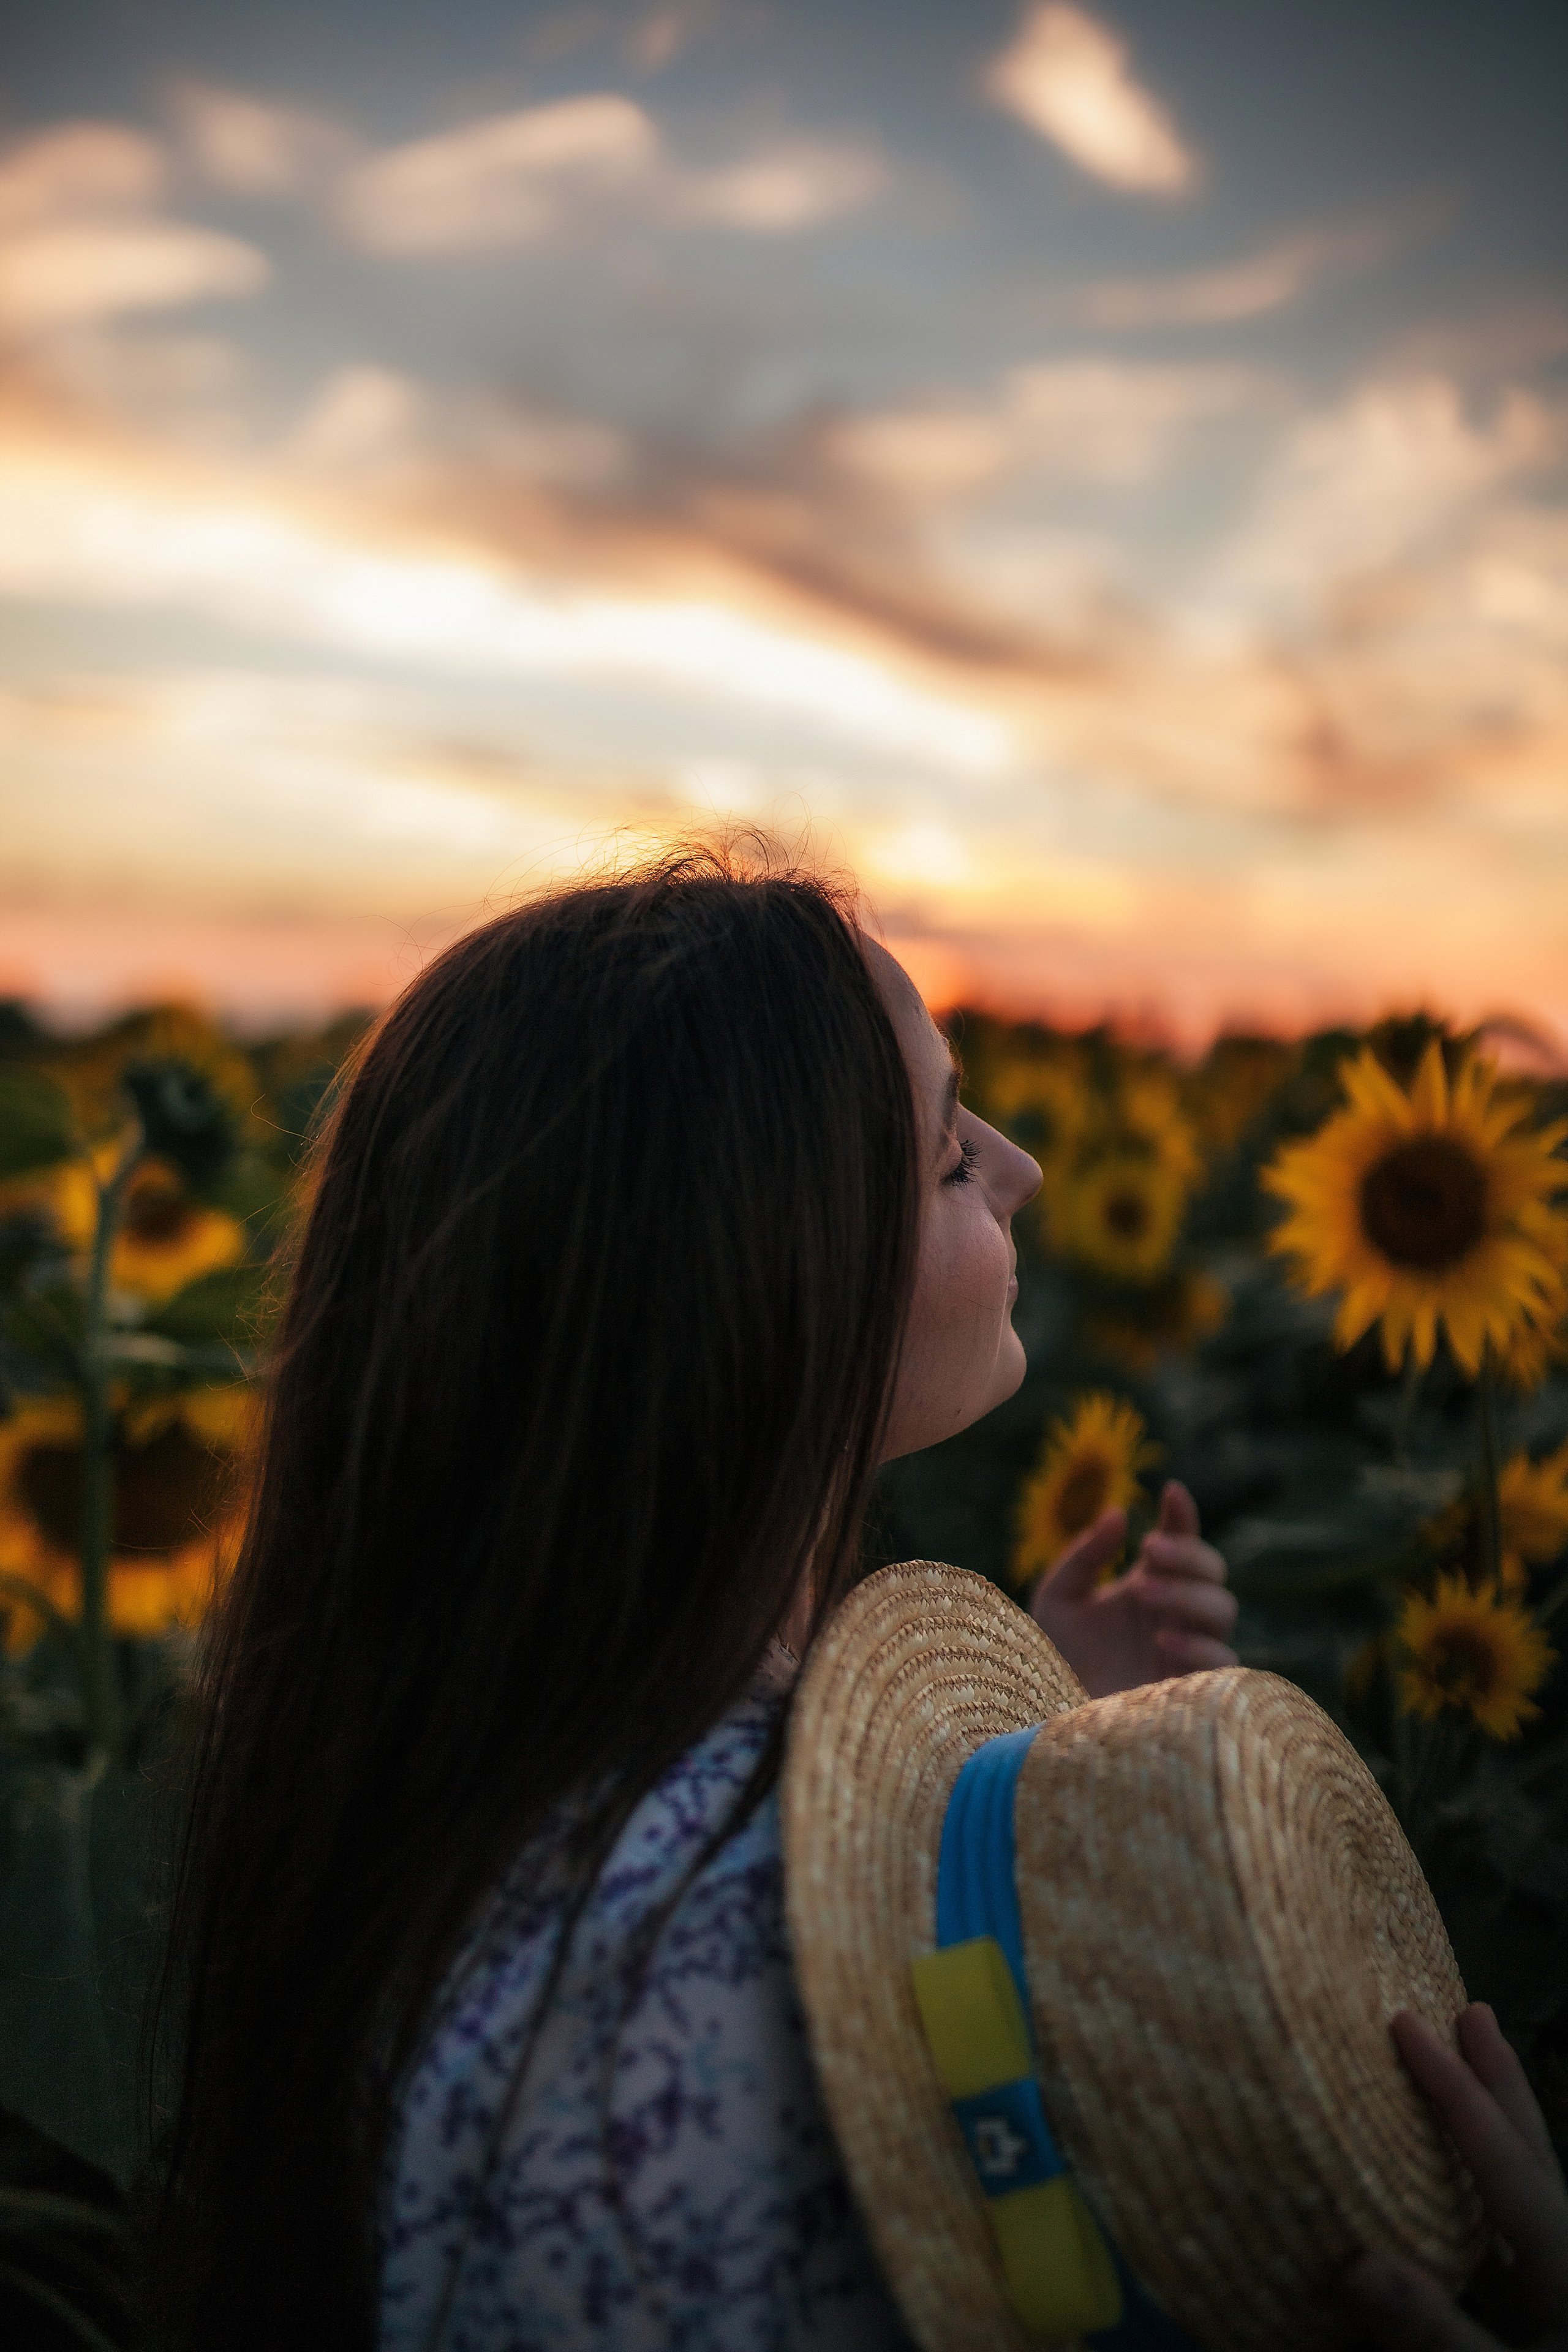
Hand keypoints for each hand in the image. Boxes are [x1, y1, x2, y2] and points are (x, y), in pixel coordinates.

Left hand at [1027, 1479, 1236, 1699]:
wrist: (1053, 1719)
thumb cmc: (1056, 1659)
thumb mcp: (1057, 1601)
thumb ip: (1083, 1557)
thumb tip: (1117, 1513)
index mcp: (1149, 1584)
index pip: (1180, 1540)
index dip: (1183, 1515)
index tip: (1170, 1492)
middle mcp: (1175, 1614)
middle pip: (1213, 1570)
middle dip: (1188, 1554)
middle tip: (1149, 1550)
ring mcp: (1189, 1649)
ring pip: (1224, 1609)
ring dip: (1189, 1593)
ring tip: (1142, 1590)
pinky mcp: (1194, 1689)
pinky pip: (1224, 1661)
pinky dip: (1199, 1645)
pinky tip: (1161, 1640)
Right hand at [1345, 2006, 1567, 2349]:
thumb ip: (1432, 2331)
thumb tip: (1355, 2266)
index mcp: (1564, 2265)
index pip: (1500, 2157)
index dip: (1452, 2086)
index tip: (1404, 2023)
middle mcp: (1560, 2261)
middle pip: (1530, 2154)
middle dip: (1501, 2082)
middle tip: (1475, 2012)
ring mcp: (1548, 2290)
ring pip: (1519, 2190)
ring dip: (1492, 2126)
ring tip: (1469, 2070)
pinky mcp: (1531, 2317)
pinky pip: (1500, 2234)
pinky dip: (1474, 2187)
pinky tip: (1445, 2181)